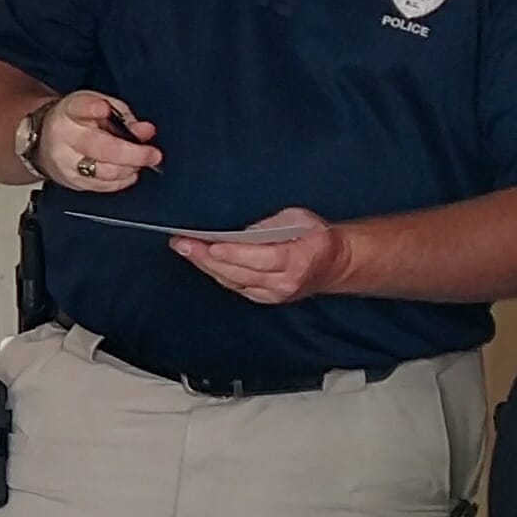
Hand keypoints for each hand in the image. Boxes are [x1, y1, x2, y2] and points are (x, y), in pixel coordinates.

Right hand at [31, 91, 162, 194]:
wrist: (44, 141)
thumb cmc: (75, 120)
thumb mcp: (98, 106)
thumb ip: (124, 116)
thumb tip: (146, 131)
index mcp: (69, 111)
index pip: (78, 107)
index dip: (92, 108)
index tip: (104, 109)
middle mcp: (64, 137)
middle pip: (99, 147)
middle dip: (132, 153)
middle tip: (153, 155)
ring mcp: (66, 163)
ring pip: (104, 171)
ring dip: (129, 168)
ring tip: (140, 161)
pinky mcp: (72, 182)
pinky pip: (103, 186)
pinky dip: (122, 180)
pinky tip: (129, 172)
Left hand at [174, 206, 352, 306]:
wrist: (334, 264)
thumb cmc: (316, 236)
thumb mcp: (299, 218)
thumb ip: (271, 224)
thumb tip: (241, 230)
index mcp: (297, 259)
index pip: (261, 258)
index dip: (234, 253)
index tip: (211, 245)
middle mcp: (284, 282)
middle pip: (239, 272)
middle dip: (207, 257)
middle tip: (182, 243)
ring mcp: (274, 294)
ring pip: (233, 281)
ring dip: (206, 265)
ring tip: (184, 248)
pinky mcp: (265, 298)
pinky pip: (236, 286)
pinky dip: (217, 273)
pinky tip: (201, 261)